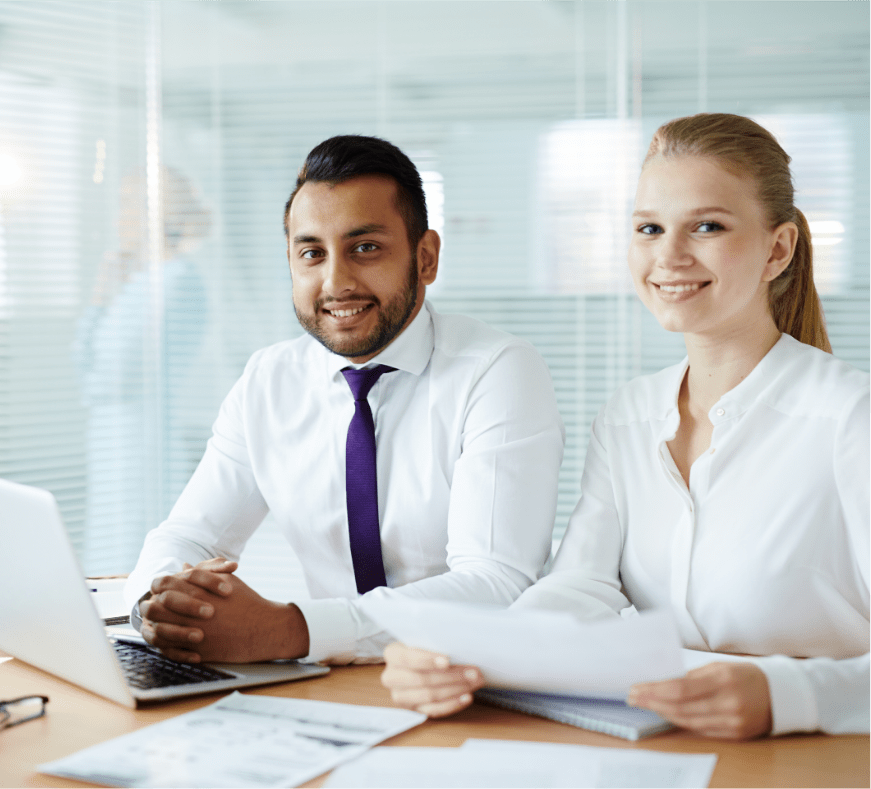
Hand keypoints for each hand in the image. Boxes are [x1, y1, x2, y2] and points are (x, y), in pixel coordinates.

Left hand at [140, 558, 309, 662]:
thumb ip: (203, 572)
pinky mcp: (198, 650)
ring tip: (157, 624)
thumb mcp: (227, 580)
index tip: (161, 590)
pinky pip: (171, 649)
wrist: (264, 629)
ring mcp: (194, 632)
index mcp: (199, 590)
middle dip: (152, 606)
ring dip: (155, 626)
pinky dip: (166, 644)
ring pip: (159, 629)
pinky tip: (168, 640)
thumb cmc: (247, 602)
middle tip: (154, 607)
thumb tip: (183, 567)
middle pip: (156, 607)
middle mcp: (193, 611)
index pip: (165, 585)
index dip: (159, 587)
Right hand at [381, 642, 483, 716]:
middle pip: (422, 679)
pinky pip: (434, 710)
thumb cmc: (424, 647)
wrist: (416, 661)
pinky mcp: (413, 710)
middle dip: (452, 676)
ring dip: (456, 689)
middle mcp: (392, 677)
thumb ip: (435, 642)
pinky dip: (453, 704)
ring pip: (430, 696)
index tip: (447, 661)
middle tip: (473, 672)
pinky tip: (466, 696)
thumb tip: (457, 644)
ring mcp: (401, 696)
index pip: (408, 658)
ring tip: (474, 682)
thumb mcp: (424, 638)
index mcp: (392, 654)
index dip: (428, 660)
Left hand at [627, 662, 772, 739]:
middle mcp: (728, 703)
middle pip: (681, 707)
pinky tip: (667, 714)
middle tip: (633, 698)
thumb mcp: (720, 667)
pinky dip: (681, 722)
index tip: (636, 688)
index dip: (654, 690)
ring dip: (663, 713)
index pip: (680, 689)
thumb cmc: (746, 675)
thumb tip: (663, 684)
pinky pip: (701, 730)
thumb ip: (693, 676)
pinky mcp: (735, 735)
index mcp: (723, 679)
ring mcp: (732, 722)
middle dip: (652, 702)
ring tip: (646, 705)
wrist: (781, 694)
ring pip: (688, 721)